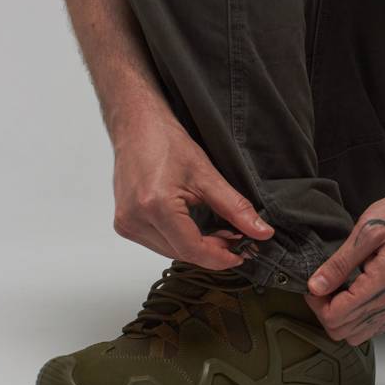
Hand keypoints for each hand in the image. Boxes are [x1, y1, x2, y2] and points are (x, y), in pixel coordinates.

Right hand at [112, 115, 274, 268]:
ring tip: (217, 232)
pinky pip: (158, 244)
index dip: (220, 257)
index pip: (192, 250)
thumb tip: (260, 231)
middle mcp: (135, 219)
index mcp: (156, 206)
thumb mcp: (207, 175)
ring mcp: (126, 223)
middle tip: (235, 237)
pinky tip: (193, 228)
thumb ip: (235, 207)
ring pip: (170, 252)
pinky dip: (179, 240)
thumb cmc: (166, 142)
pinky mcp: (123, 223)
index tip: (242, 254)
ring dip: (195, 247)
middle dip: (212, 251)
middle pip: (182, 253)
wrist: (136, 126)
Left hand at [305, 183, 384, 344]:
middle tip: (320, 285)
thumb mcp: (367, 231)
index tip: (312, 283)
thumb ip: (340, 263)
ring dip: (339, 317)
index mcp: (380, 284)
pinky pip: (374, 326)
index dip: (316, 303)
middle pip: (343, 331)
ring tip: (335, 289)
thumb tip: (316, 286)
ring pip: (357, 334)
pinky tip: (351, 293)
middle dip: (324, 311)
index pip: (336, 316)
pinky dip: (356, 318)